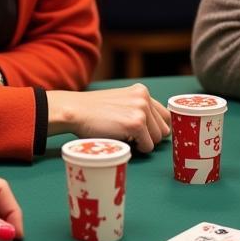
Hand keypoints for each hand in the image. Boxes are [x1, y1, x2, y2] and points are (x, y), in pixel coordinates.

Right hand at [47, 83, 170, 152]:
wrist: (75, 111)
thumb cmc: (93, 111)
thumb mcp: (119, 101)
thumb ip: (136, 108)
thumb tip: (153, 128)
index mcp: (141, 91)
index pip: (164, 116)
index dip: (155, 128)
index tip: (145, 135)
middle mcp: (144, 98)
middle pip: (163, 129)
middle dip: (150, 137)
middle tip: (132, 138)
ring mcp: (141, 110)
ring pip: (157, 139)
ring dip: (144, 143)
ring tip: (125, 138)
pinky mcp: (136, 124)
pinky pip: (147, 147)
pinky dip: (138, 149)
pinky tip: (124, 141)